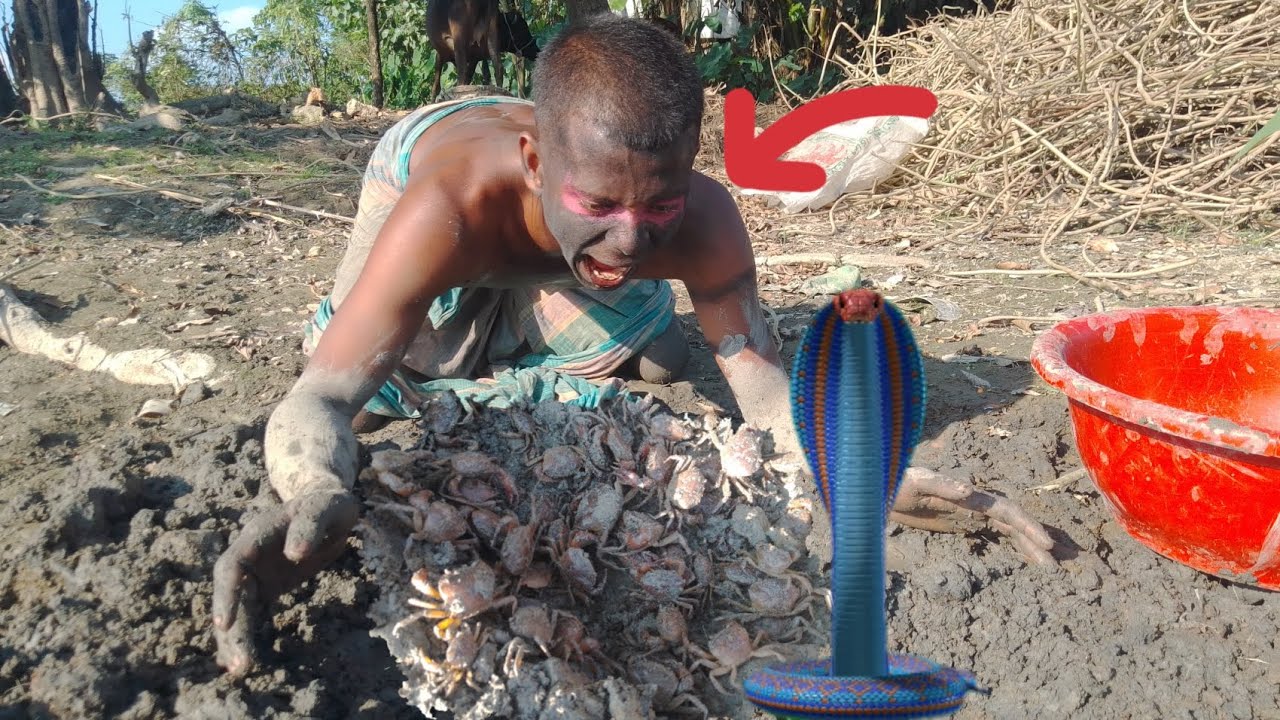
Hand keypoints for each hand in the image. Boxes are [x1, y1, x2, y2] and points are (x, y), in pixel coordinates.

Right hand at [211, 489, 359, 676]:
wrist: (330, 506)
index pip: (232, 566)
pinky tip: (244, 661)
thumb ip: (309, 526)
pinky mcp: (266, 587)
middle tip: (240, 665)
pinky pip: (252, 614)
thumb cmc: (327, 504)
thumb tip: (294, 554)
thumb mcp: (325, 508)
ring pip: (239, 609)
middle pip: (231, 595)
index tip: (224, 623)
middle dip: (232, 630)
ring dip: (237, 638)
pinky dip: (248, 635)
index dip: (226, 595)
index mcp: (256, 535)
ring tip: (240, 670)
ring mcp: (255, 573)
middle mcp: (248, 556)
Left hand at [890, 467, 1055, 564]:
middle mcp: (976, 505)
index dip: (1028, 527)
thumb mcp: (917, 482)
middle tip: (1059, 566)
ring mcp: (971, 516)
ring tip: (1050, 569)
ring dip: (1029, 548)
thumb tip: (970, 490)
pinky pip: (993, 538)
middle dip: (1037, 543)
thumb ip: (942, 485)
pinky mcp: (962, 525)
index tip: (1046, 545)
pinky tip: (1024, 564)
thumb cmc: (899, 482)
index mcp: (970, 496)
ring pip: (1009, 533)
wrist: (881, 487)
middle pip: (1014, 525)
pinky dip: (1011, 549)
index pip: (1007, 512)